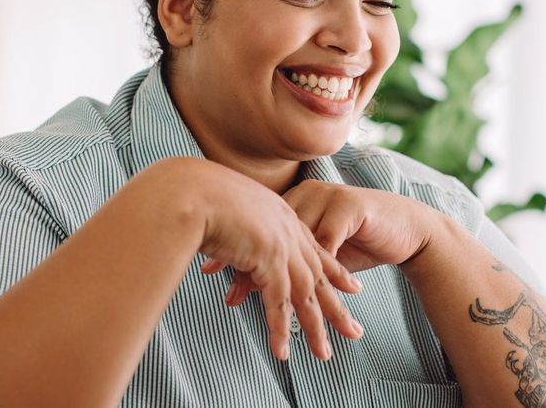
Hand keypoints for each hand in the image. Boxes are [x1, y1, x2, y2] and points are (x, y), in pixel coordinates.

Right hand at [189, 161, 365, 361]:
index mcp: (281, 215)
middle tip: (353, 331)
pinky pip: (278, 302)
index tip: (351, 287)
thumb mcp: (226, 209)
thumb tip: (227, 240)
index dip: (334, 270)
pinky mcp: (268, 260)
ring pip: (305, 294)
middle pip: (319, 275)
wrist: (192, 191)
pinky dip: (280, 329)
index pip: (314, 248)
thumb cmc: (196, 196)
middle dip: (336, 306)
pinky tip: (282, 351)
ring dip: (315, 327)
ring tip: (323, 355)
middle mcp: (288, 230)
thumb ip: (235, 227)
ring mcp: (281, 245)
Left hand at [204, 179, 444, 322]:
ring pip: (296, 241)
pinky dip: (314, 269)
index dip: (234, 248)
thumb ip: (285, 260)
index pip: (258, 225)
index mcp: (295, 200)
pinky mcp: (350, 209)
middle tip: (225, 290)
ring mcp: (329, 198)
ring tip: (260, 298)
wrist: (405, 228)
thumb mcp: (317, 251)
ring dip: (279, 273)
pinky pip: (327, 242)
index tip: (209, 270)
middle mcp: (308, 195)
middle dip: (249, 264)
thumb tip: (244, 281)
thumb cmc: (359, 240)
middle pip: (272, 232)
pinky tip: (301, 288)